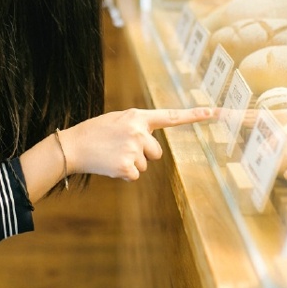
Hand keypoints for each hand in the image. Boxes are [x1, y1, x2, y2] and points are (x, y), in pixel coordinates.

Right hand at [61, 107, 217, 181]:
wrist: (72, 146)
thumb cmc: (94, 133)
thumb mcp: (117, 120)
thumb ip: (137, 126)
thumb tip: (151, 143)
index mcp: (137, 116)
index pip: (170, 116)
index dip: (194, 115)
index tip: (215, 112)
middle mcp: (139, 131)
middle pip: (157, 152)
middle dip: (143, 154)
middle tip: (120, 148)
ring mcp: (134, 149)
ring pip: (145, 165)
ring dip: (131, 163)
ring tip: (112, 155)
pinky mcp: (128, 167)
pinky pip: (135, 175)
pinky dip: (124, 174)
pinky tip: (110, 165)